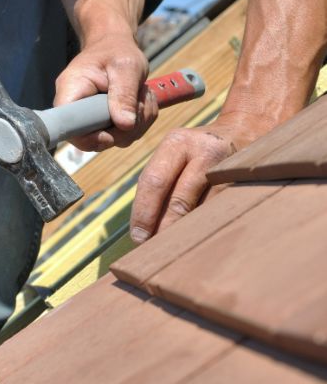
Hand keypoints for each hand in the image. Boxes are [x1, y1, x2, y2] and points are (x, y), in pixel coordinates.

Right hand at [54, 33, 157, 150]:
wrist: (115, 46)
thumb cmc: (117, 50)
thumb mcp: (126, 67)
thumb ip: (124, 94)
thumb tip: (125, 125)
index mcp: (71, 90)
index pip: (68, 127)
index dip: (89, 138)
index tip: (111, 132)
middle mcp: (75, 109)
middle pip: (94, 140)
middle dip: (124, 129)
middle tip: (141, 103)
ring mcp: (90, 120)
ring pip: (114, 140)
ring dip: (137, 123)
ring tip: (142, 96)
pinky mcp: (104, 124)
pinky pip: (124, 136)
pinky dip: (140, 123)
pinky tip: (141, 102)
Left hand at [130, 112, 272, 243]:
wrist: (245, 132)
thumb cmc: (197, 152)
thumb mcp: (175, 154)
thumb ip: (158, 183)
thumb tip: (142, 229)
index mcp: (177, 143)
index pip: (154, 182)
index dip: (144, 213)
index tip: (138, 238)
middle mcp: (204, 151)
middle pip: (179, 201)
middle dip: (164, 229)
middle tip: (155, 252)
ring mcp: (229, 168)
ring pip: (203, 211)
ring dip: (186, 234)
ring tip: (175, 250)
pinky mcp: (246, 183)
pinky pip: (221, 213)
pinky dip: (206, 228)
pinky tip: (198, 239)